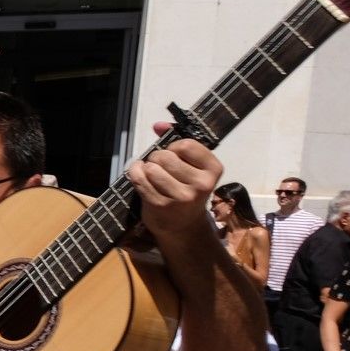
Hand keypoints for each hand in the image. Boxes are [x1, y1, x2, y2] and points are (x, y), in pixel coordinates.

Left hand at [129, 131, 221, 248]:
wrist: (183, 225)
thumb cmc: (186, 188)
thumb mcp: (191, 165)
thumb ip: (176, 141)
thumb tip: (158, 125)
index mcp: (214, 170)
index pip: (186, 145)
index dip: (174, 146)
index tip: (174, 153)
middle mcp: (201, 184)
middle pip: (166, 156)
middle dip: (158, 157)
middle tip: (160, 166)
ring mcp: (180, 197)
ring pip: (151, 168)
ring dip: (146, 168)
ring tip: (152, 174)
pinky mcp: (160, 205)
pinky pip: (139, 180)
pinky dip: (135, 174)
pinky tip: (140, 176)